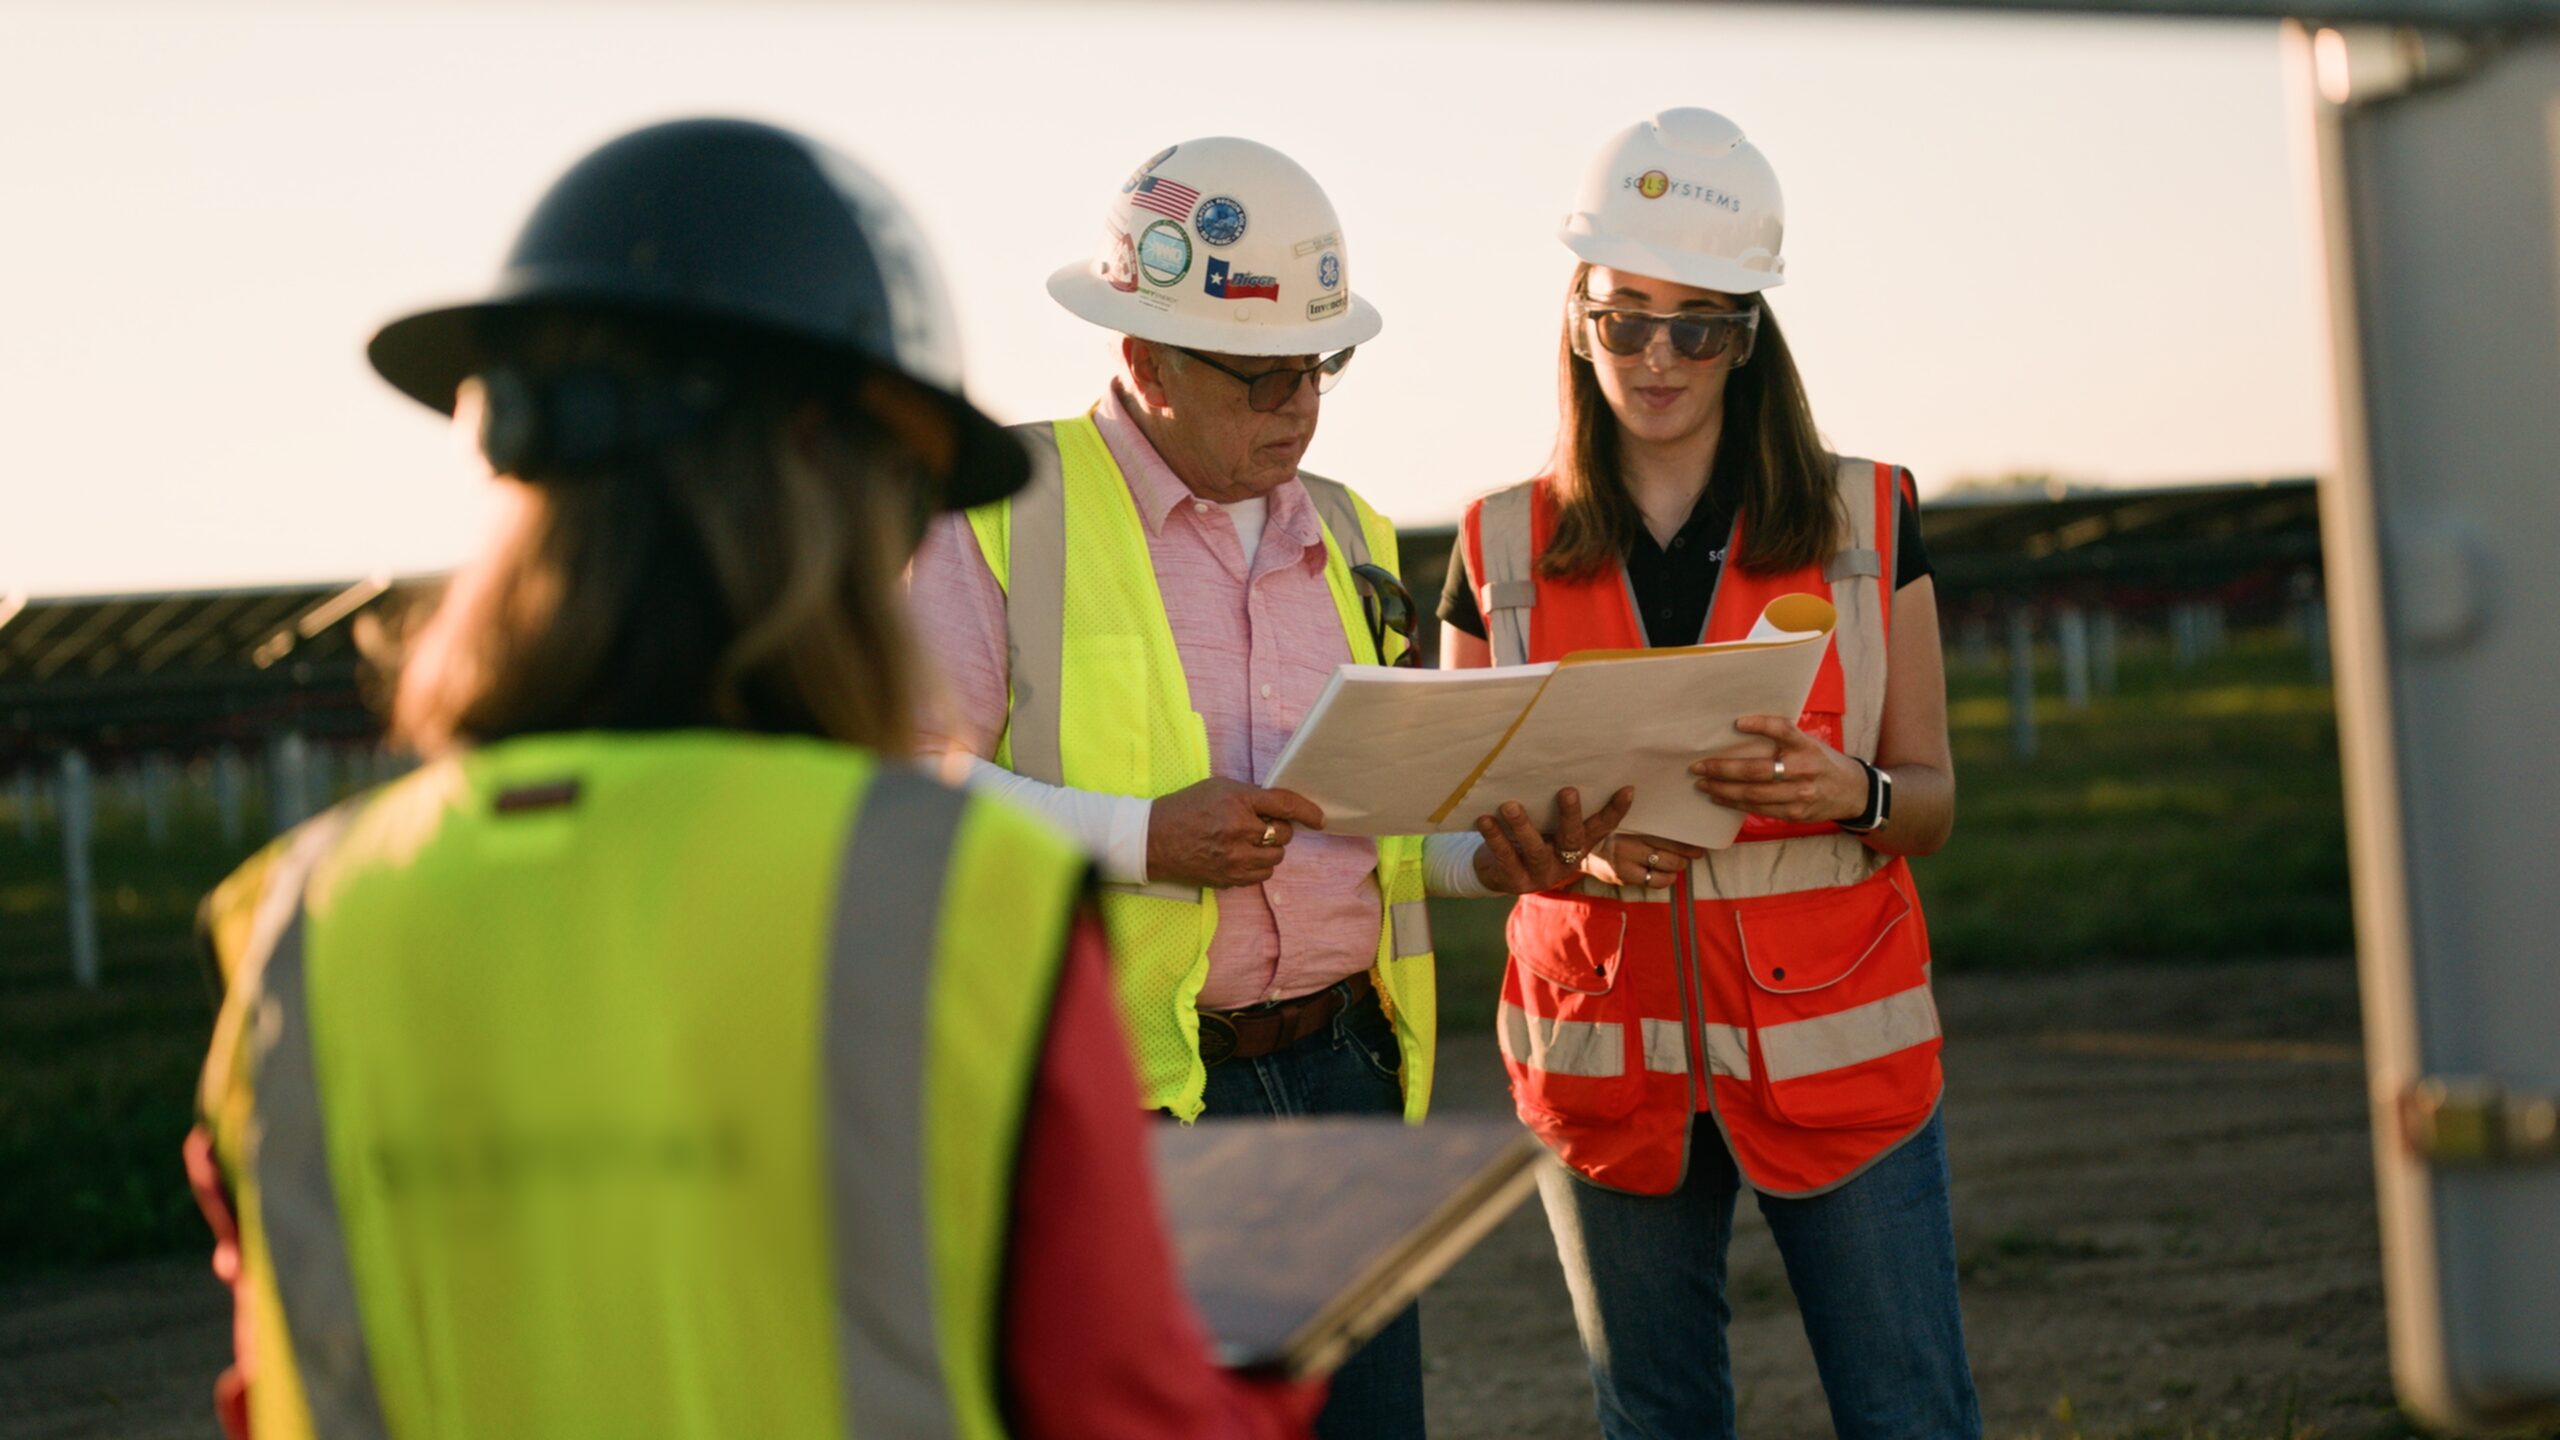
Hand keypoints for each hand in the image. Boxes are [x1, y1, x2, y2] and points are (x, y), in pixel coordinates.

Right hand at [1147, 777, 1324, 888]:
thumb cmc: (1187, 808)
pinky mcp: (1230, 878)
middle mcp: (1239, 831)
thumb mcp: (1219, 788)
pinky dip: (1258, 866)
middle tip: (1261, 826)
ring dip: (1270, 850)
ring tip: (1248, 842)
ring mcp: (1235, 858)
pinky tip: (1240, 856)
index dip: (1307, 811)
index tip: (1319, 819)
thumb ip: (1251, 795)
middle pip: (1284, 835)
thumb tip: (1280, 806)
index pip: (1285, 806)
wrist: (1155, 840)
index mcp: (1238, 801)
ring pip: (1276, 858)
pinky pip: (1262, 875)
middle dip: (1279, 830)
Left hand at [1471, 786, 1634, 895]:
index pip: (1601, 828)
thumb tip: (1559, 763)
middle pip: (1571, 839)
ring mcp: (1539, 874)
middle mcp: (1563, 861)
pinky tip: (1485, 819)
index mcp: (1576, 846)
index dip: (1615, 811)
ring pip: (1535, 850)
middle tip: (1567, 791)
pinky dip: (1494, 837)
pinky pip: (1505, 857)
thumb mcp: (1545, 827)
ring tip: (1509, 805)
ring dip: (1522, 826)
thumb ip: (1554, 809)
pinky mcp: (1514, 881)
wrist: (1494, 873)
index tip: (1627, 788)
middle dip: (1570, 815)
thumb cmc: (1524, 839)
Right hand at [1584, 831, 1708, 889]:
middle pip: (1668, 856)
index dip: (1685, 843)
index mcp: (1628, 828)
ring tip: (1679, 862)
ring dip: (1675, 868)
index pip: (1664, 837)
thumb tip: (1674, 820)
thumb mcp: (1619, 818)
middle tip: (1694, 852)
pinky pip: (1652, 883)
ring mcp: (1624, 866)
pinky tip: (1664, 872)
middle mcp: (1626, 848)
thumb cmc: (1604, 830)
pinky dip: (1663, 878)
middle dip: (1685, 856)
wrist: (1574, 847)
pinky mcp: (1622, 879)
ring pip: (1664, 873)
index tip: (1698, 843)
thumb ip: (1643, 819)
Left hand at [1691, 714, 1862, 823]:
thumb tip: (1739, 730)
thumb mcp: (1809, 743)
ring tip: (1703, 784)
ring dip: (1722, 790)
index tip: (1738, 722)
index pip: (1783, 730)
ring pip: (1753, 795)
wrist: (1852, 792)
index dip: (1761, 725)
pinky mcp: (1795, 814)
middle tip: (1698, 766)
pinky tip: (1720, 798)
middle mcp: (1804, 769)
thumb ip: (1783, 739)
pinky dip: (1735, 803)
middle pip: (1757, 771)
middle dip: (1723, 769)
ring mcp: (1800, 795)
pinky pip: (1759, 810)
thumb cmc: (1821, 761)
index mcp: (1806, 746)